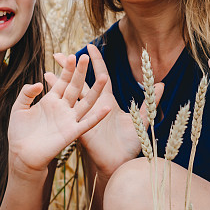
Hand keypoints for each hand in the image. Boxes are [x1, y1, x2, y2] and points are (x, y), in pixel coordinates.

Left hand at [7, 53, 110, 177]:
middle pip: (74, 87)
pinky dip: (97, 116)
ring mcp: (68, 120)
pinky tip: (107, 109)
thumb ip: (26, 93)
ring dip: (95, 91)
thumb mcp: (18, 108)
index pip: (62, 82)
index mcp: (51, 101)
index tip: (71, 56)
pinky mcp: (71, 133)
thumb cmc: (19, 132)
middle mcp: (62, 108)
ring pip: (85, 103)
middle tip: (85, 57)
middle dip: (80, 73)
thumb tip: (39, 83)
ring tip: (104, 77)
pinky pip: (87, 124)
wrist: (21, 155)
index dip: (67, 70)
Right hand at [56, 44, 163, 177]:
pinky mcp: (79, 127)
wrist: (121, 163)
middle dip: (70, 68)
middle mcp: (93, 105)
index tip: (89, 46)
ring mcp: (84, 116)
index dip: (96, 61)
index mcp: (107, 100)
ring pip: (70, 95)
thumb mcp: (142, 119)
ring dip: (58, 83)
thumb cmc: (131, 143)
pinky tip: (49, 93)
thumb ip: (151, 101)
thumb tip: (161, 83)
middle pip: (80, 81)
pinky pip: (69, 112)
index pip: (100, 75)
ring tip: (47, 71)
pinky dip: (59, 102)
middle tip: (59, 54)